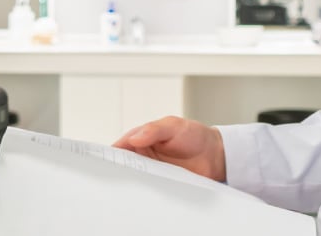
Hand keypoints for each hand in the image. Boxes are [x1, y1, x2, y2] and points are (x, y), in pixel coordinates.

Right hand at [112, 116, 226, 181]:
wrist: (215, 154)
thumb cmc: (194, 135)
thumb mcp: (173, 125)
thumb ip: (154, 130)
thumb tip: (136, 138)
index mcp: (142, 138)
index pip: (120, 146)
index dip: (110, 153)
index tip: (104, 161)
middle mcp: (144, 155)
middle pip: (124, 165)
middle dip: (118, 170)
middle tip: (113, 177)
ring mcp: (153, 170)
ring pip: (135, 178)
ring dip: (132, 182)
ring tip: (126, 187)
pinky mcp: (163, 183)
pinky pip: (149, 189)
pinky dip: (145, 191)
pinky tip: (143, 195)